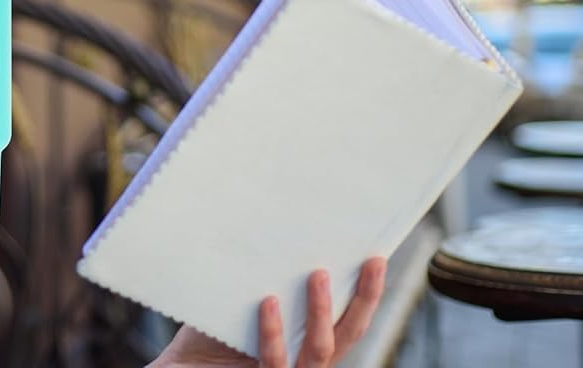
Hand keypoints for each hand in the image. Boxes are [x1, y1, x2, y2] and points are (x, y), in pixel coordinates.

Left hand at [151, 257, 386, 367]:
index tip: (377, 258)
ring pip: (319, 350)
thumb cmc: (206, 338)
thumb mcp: (237, 304)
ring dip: (321, 312)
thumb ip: (257, 281)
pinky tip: (268, 302)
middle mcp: (304, 364)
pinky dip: (273, 332)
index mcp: (305, 344)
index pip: (347, 322)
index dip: (367, 294)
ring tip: (317, 275)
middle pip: (348, 336)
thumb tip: (272, 228)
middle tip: (371, 261)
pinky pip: (275, 362)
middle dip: (364, 299)